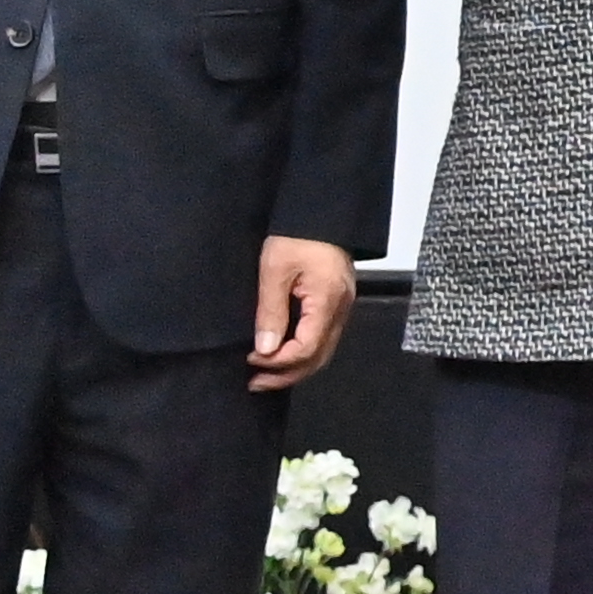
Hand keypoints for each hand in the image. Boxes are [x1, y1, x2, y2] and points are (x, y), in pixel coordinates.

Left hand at [248, 237, 355, 390]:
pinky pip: (322, 338)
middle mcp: (341, 310)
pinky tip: (281, 352)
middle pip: (318, 358)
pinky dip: (301, 352)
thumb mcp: (275, 270)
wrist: (322, 210)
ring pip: (322, 351)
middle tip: (254, 382)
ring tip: (264, 373)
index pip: (306, 349)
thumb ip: (271, 311)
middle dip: (286, 375)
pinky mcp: (337, 302)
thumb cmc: (297, 235)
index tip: (250, 359)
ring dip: (293, 366)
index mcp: (328, 302)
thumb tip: (265, 349)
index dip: (277, 362)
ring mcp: (342, 307)